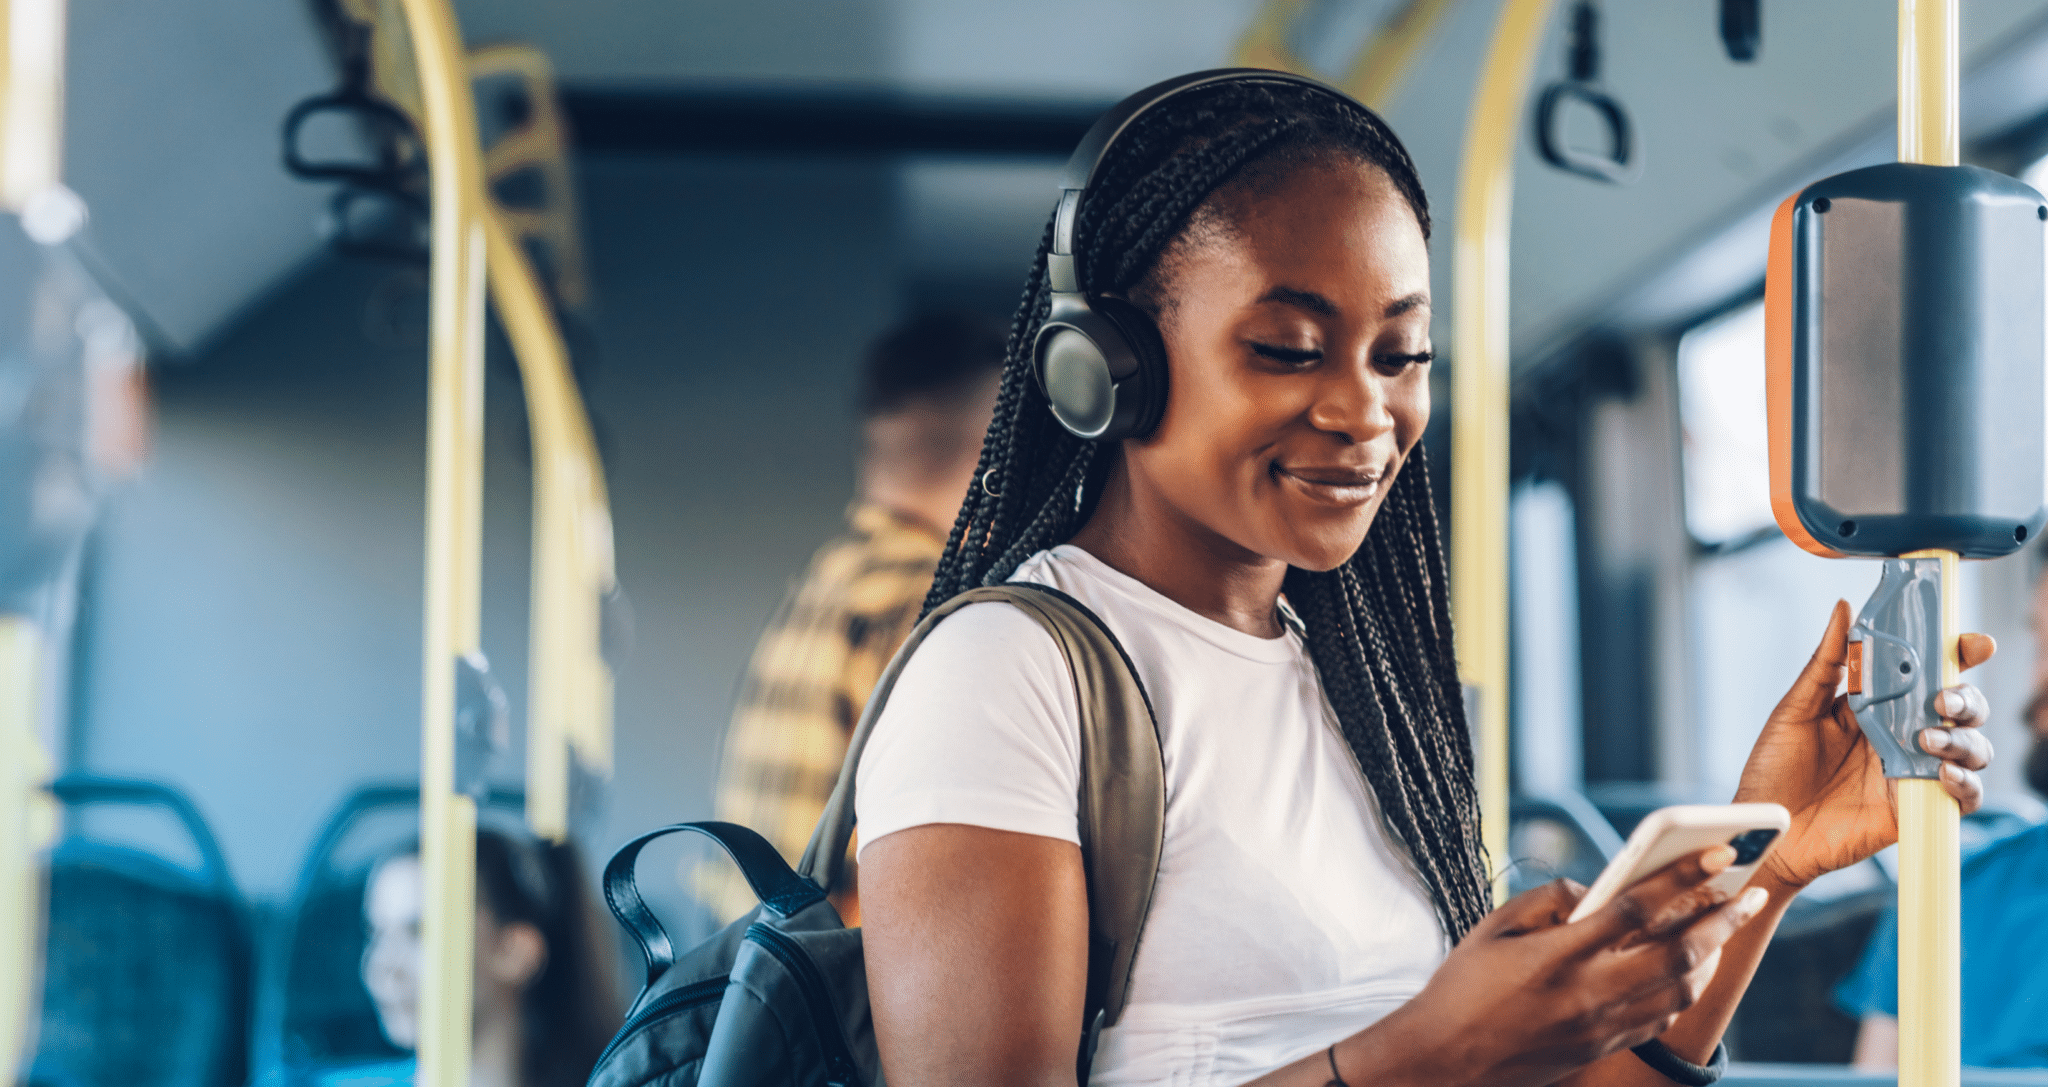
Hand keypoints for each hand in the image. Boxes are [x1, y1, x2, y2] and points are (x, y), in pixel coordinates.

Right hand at [1357, 849, 1767, 1086]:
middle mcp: (1589, 991)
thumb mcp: (1492, 927)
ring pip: (1680, 989)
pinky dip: (1684, 989)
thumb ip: (1548, 900)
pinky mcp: (1601, 1048)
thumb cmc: (1461, 988)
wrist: (1443, 1061)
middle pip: (1678, 952)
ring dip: (1711, 955)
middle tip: (1748, 893)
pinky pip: (1661, 1018)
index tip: (1720, 855)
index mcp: (1560, 953)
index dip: (1684, 877)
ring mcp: (1601, 1025)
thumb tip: (1594, 891)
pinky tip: (1690, 969)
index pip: (1638, 907)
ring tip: (1726, 927)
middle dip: (1721, 919)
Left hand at [1733, 601, 1993, 890]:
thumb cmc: (1774, 770)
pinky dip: (1963, 782)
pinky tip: (1941, 774)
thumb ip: (1827, 662)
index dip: (1957, 656)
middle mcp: (1902, 734)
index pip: (1928, 673)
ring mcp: (1912, 770)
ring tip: (1928, 739)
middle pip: (1961, 708)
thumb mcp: (1795, 709)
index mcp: (1876, 704)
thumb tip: (1845, 608)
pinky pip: (1961, 795)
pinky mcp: (1914, 807)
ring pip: (1971, 748)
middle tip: (1942, 698)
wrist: (1766, 829)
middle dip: (1966, 697)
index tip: (1971, 643)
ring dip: (1962, 739)